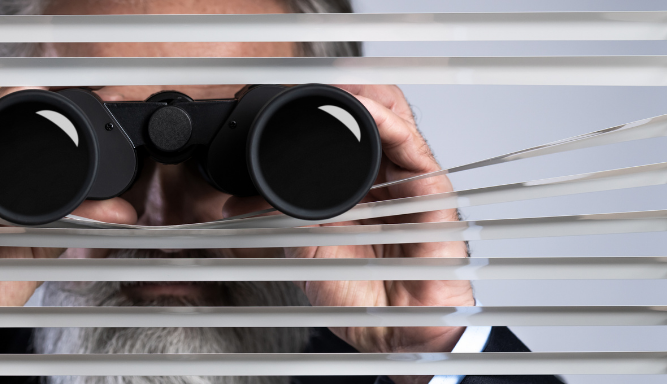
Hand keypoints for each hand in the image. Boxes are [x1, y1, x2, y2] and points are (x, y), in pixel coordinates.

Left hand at [225, 85, 473, 383]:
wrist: (392, 330)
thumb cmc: (359, 294)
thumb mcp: (305, 247)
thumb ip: (279, 219)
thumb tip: (236, 203)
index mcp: (356, 189)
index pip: (343, 137)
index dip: (322, 113)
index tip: (290, 99)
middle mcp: (383, 180)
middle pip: (370, 120)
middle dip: (342, 97)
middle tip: (310, 89)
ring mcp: (408, 182)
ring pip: (392, 121)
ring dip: (362, 99)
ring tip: (333, 87)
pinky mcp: (431, 190)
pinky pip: (410, 144)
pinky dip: (386, 122)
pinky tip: (364, 110)